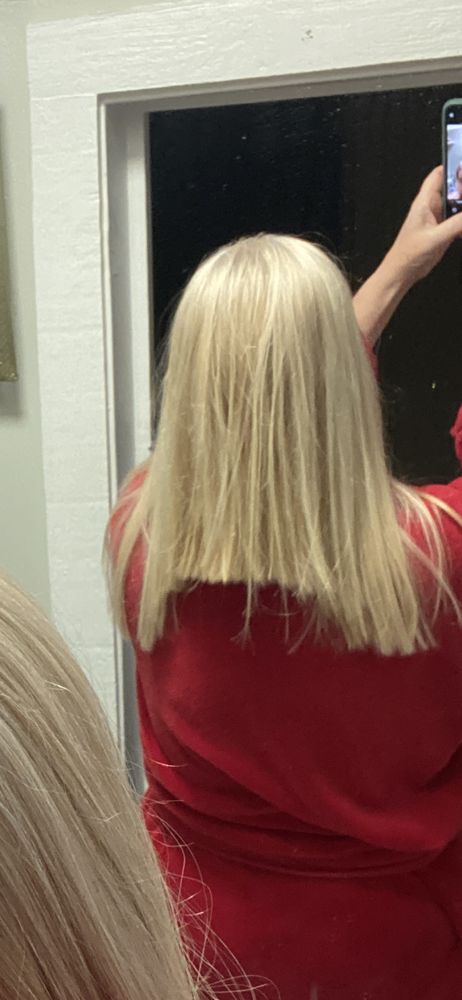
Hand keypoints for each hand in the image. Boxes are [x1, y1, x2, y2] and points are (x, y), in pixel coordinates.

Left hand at [386, 165, 461, 286]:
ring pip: (457, 205)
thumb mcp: (435, 238)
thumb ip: (456, 224)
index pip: (439, 174)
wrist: (402, 273)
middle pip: (452, 188)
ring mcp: (438, 219)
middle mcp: (431, 208)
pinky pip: (458, 220)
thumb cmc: (409, 254)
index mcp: (425, 202)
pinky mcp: (443, 231)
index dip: (452, 165)